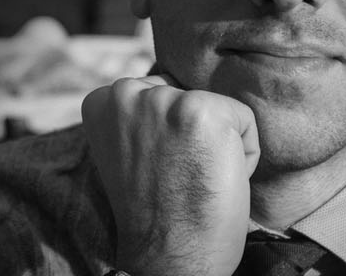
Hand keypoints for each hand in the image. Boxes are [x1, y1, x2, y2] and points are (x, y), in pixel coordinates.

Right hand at [81, 75, 259, 275]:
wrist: (169, 254)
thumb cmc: (153, 211)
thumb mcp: (125, 151)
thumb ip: (136, 118)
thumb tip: (171, 91)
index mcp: (100, 102)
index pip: (154, 91)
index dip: (164, 134)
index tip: (157, 166)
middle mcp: (126, 92)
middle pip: (183, 94)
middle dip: (189, 132)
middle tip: (177, 173)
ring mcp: (165, 99)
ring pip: (213, 107)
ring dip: (216, 141)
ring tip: (196, 176)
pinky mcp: (204, 110)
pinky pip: (243, 120)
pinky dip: (244, 152)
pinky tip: (217, 178)